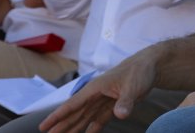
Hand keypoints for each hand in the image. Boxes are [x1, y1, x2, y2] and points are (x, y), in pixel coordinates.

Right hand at [40, 56, 157, 132]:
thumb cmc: (139, 72)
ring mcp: (103, 101)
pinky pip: (99, 119)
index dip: (57, 116)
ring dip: (74, 128)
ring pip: (84, 117)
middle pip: (75, 113)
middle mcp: (95, 95)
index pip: (72, 105)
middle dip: (61, 125)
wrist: (150, 67)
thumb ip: (125, 101)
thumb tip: (120, 115)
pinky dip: (93, 128)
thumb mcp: (134, 86)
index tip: (43, 126)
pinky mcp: (113, 106)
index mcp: (95, 88)